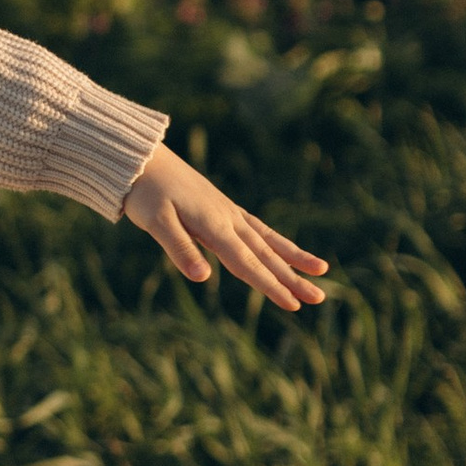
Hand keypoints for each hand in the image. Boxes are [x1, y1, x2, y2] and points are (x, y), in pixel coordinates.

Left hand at [122, 143, 326, 308]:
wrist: (144, 160)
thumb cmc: (146, 192)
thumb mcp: (155, 222)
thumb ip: (180, 249)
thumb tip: (203, 278)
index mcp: (214, 226)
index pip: (247, 263)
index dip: (270, 286)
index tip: (293, 305)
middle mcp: (228, 220)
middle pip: (266, 255)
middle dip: (293, 279)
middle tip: (319, 298)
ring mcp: (229, 213)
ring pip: (268, 240)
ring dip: (294, 258)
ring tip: (321, 270)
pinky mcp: (224, 208)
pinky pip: (257, 228)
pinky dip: (274, 241)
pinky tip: (284, 250)